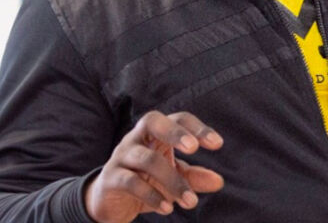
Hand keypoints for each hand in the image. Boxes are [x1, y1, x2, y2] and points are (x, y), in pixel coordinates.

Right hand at [84, 110, 224, 222]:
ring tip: (190, 201)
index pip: (177, 119)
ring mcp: (121, 156)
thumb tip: (218, 181)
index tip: (218, 144)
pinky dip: (152, 196)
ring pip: (146, 159)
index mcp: (154, 133)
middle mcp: (136, 138)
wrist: (109, 201)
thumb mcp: (172, 178)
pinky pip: (131, 182)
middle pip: (152, 121)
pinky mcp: (110, 178)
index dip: (197, 127)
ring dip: (172, 180)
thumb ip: (194, 177)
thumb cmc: (145, 181)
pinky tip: (168, 208)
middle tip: (194, 149)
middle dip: (174, 133)